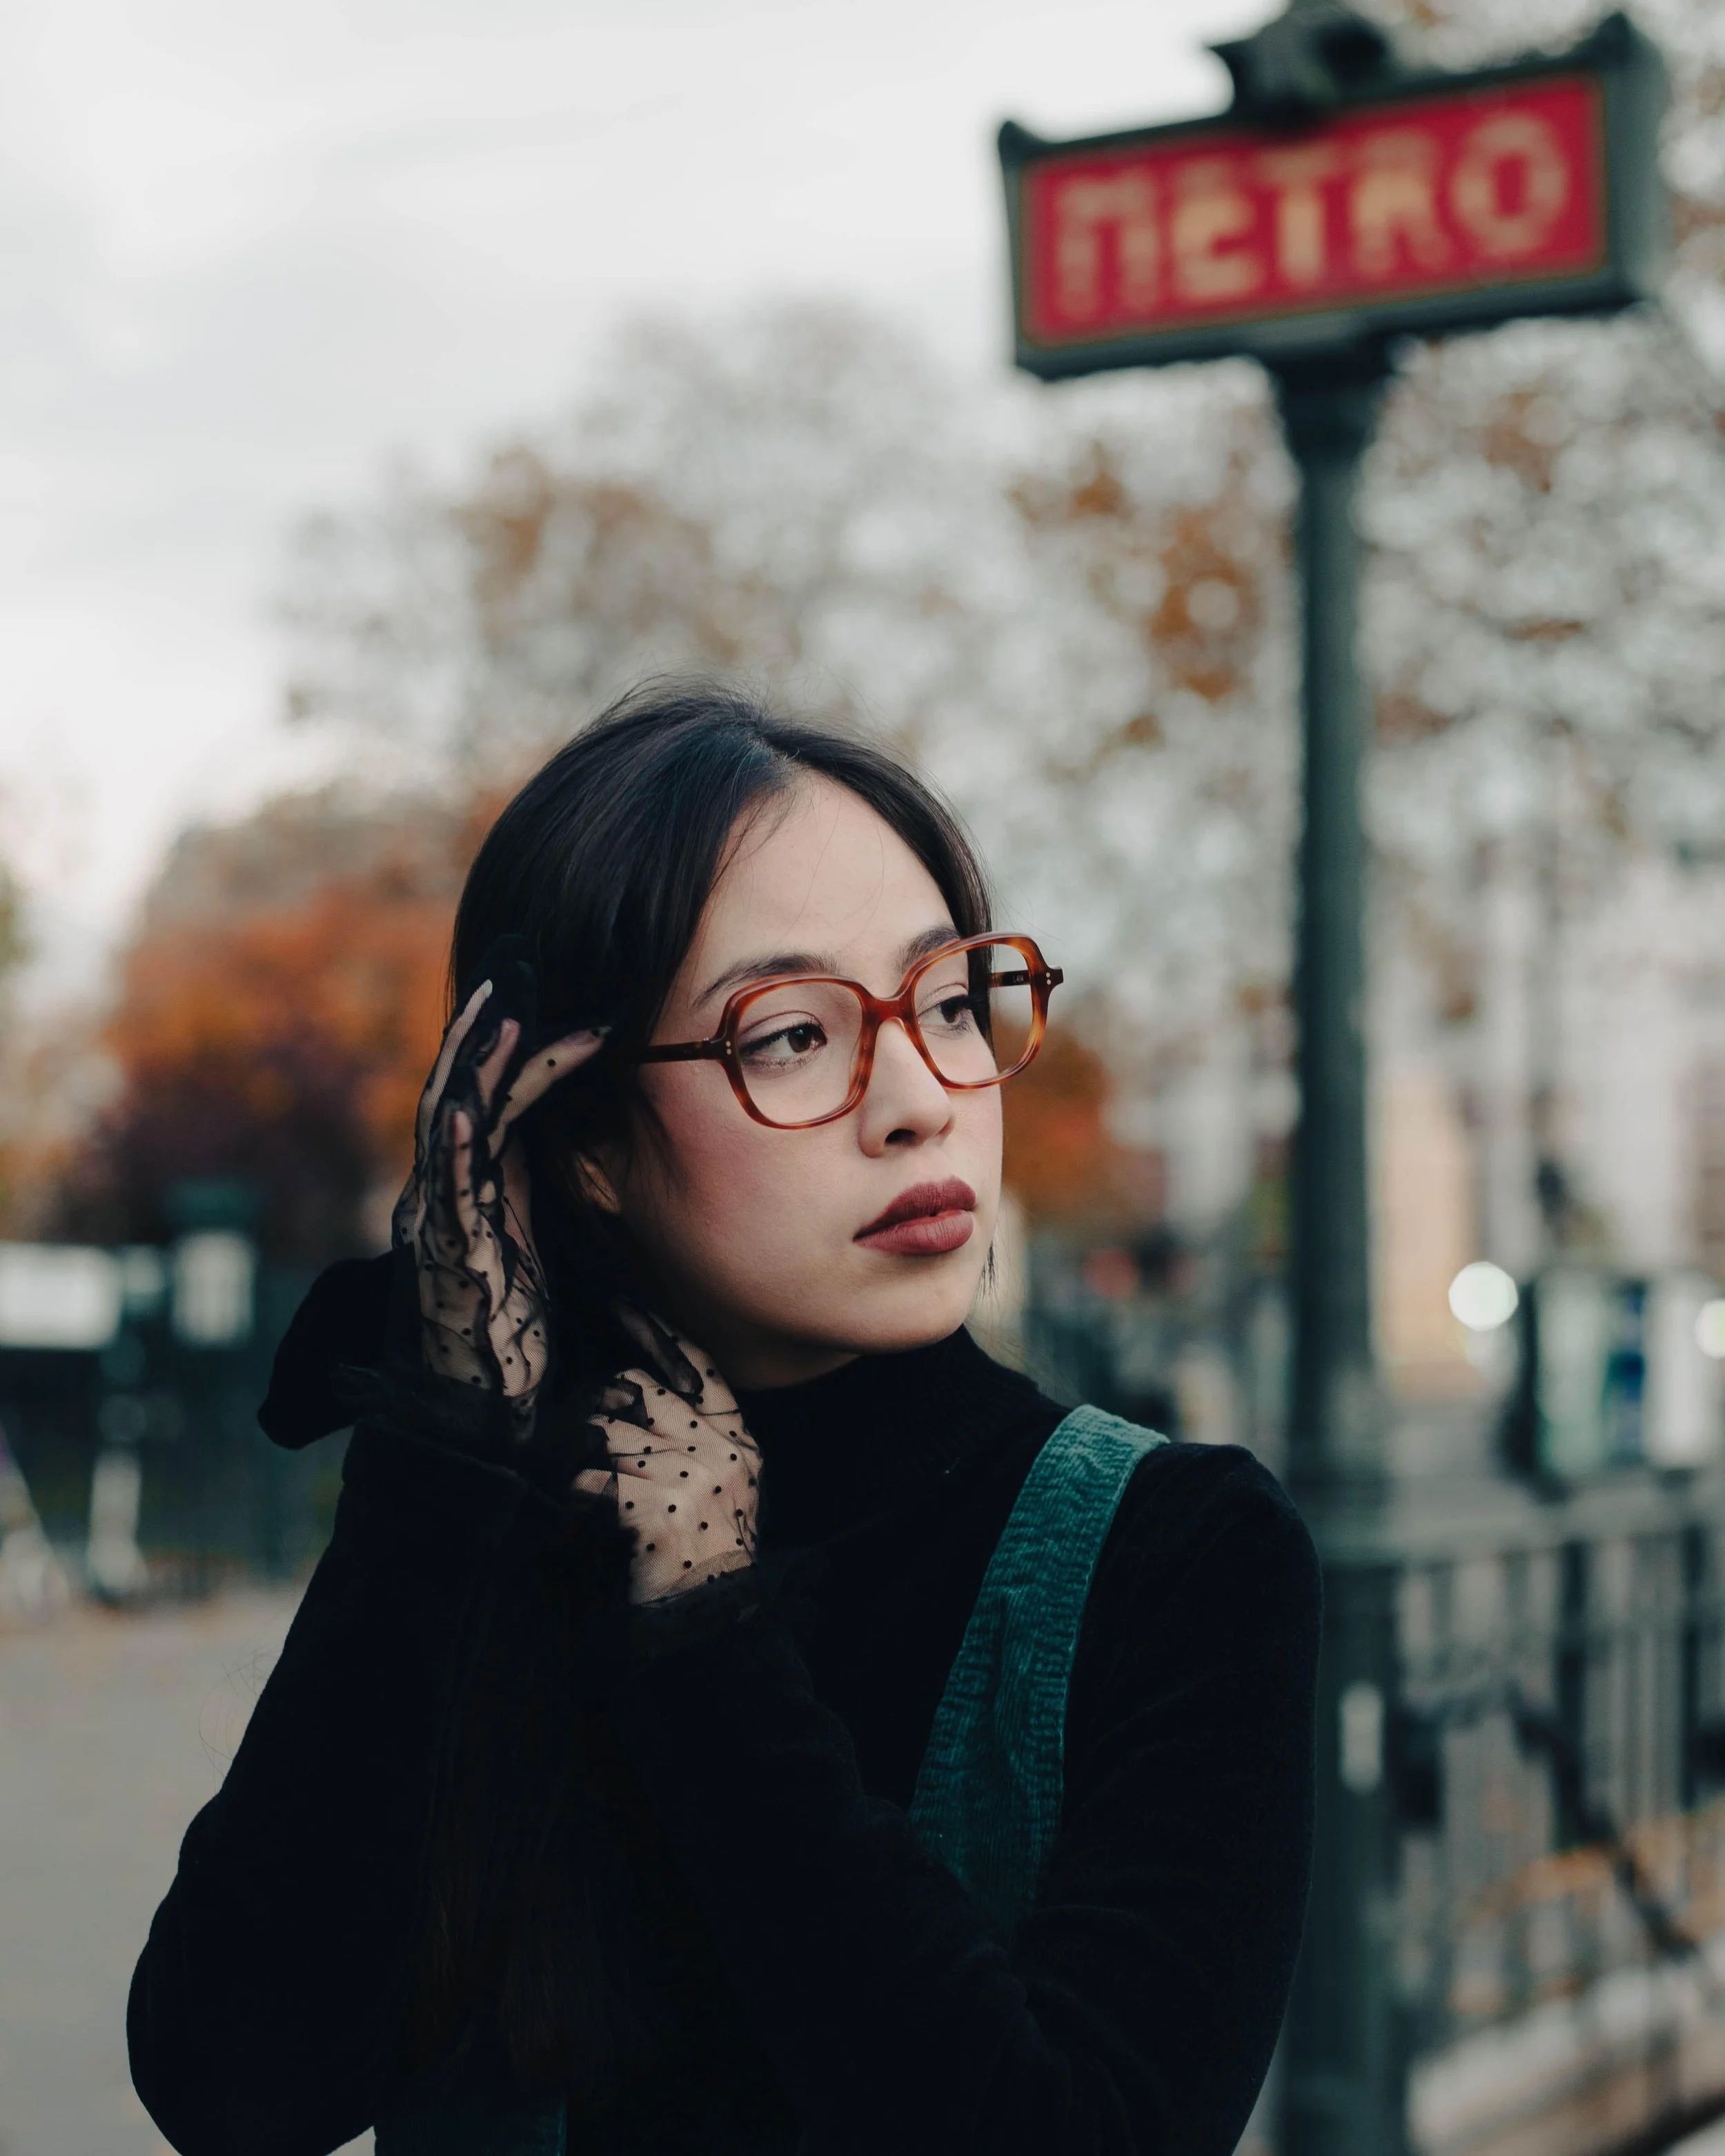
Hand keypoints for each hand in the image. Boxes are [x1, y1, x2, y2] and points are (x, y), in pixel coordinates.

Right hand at [394, 943, 605, 1433]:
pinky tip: (472, 1106)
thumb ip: (580, 1218)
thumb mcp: (565, 1267)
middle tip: (519, 956)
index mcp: (479, 1195)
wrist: (476, 1442)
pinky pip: (446, 1196)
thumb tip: (632, 1181)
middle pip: (465, 1086)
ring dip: (475, 1060)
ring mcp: (439, 1229)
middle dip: (490, 1022)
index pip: (502, 1098)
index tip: (569, 994)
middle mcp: (447, 1200)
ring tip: (504, 1001)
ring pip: (450, 1123)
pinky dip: (456, 1147)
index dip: (531, 1046)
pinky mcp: (444, 1267)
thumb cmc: (525, 1363)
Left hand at [573, 1310, 762, 1603]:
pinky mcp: (658, 1507)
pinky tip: (590, 1523)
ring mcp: (694, 1478)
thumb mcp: (720, 1491)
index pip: (700, 1368)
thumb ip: (694, 1439)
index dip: (658, 1331)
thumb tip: (632, 1389)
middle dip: (605, 1413)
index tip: (623, 1300)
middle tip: (591, 1446)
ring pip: (610, 1434)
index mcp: (741, 1444)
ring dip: (587, 1463)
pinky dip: (580, 1502)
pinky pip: (594, 1480)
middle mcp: (724, 1453)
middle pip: (640, 1392)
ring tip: (593, 1496)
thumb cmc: (704, 1559)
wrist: (711, 1630)